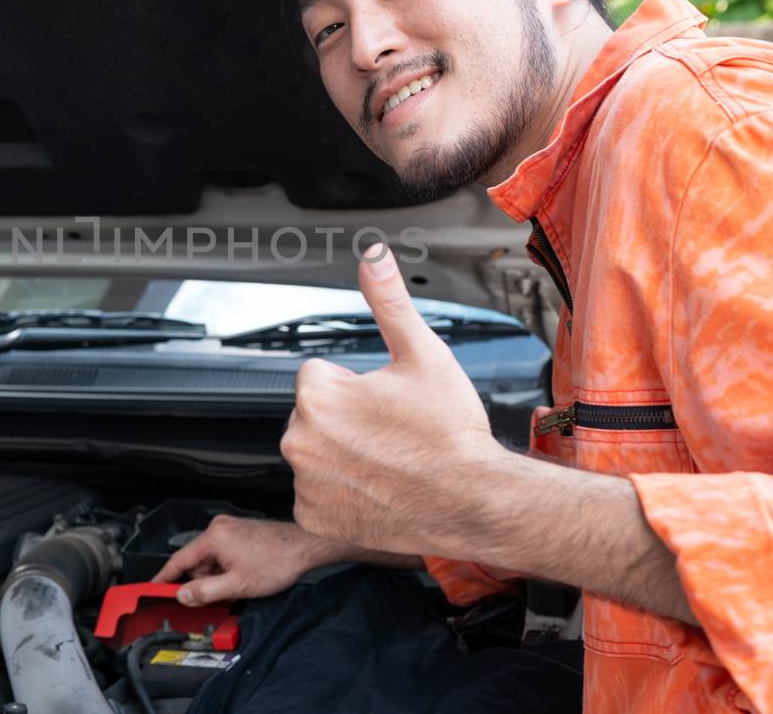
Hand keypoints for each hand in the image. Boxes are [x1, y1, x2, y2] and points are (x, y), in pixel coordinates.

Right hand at [150, 515, 353, 605]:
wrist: (305, 547)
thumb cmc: (277, 562)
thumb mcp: (237, 585)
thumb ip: (205, 592)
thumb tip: (183, 595)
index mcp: (213, 537)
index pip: (179, 560)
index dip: (165, 576)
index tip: (153, 587)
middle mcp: (218, 528)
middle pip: (196, 562)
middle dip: (206, 581)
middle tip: (225, 592)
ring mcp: (230, 528)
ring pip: (210, 560)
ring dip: (219, 576)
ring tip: (241, 582)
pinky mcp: (240, 531)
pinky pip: (222, 554)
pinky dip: (228, 567)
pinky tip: (244, 574)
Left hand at [281, 244, 507, 556]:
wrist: (473, 501)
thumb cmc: (450, 431)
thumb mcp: (423, 354)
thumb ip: (388, 303)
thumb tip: (373, 256)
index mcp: (317, 395)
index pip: (321, 376)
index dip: (357, 386)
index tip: (388, 403)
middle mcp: (299, 439)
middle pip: (315, 414)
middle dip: (346, 419)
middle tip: (392, 432)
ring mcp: (304, 483)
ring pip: (317, 453)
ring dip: (342, 455)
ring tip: (389, 460)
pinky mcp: (312, 517)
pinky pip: (317, 494)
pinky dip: (340, 493)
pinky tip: (376, 489)